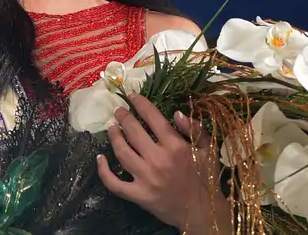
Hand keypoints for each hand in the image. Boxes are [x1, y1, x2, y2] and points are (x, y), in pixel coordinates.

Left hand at [96, 94, 231, 233]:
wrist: (202, 211)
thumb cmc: (206, 177)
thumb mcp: (208, 149)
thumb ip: (194, 129)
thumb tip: (176, 112)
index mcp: (176, 146)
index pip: (153, 118)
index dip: (140, 104)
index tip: (132, 96)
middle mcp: (158, 160)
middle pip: (134, 132)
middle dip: (123, 117)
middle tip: (118, 111)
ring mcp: (146, 178)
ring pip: (122, 152)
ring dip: (114, 137)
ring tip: (112, 128)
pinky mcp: (138, 195)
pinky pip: (115, 183)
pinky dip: (104, 171)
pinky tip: (100, 158)